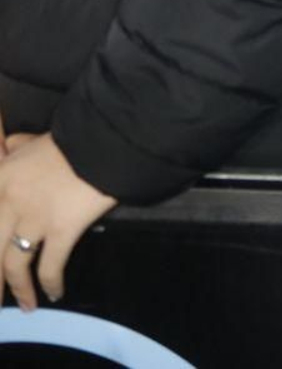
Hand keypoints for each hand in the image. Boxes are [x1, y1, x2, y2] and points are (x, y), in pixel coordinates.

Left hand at [0, 134, 115, 308]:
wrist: (107, 140)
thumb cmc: (74, 139)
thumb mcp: (35, 139)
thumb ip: (17, 145)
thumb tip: (9, 145)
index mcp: (0, 179)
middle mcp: (9, 202)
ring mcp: (34, 218)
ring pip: (14, 263)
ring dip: (17, 288)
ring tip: (25, 305)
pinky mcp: (61, 229)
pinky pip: (50, 264)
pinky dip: (50, 283)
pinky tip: (55, 294)